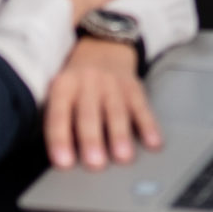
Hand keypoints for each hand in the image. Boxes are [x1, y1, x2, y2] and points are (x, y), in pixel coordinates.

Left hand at [45, 36, 162, 169]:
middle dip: (92, 140)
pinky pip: (142, 108)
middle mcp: (87, 82)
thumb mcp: (60, 92)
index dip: (60, 139)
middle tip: (95, 164)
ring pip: (116, 111)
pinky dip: (149, 126)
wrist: (102, 47)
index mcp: (63, 86)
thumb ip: (60, 119)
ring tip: (123, 157)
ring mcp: (113, 84)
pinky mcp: (134, 87)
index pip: (59, 114)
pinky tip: (153, 142)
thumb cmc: (76, 83)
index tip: (63, 162)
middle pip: (89, 114)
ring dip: (119, 135)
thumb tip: (63, 159)